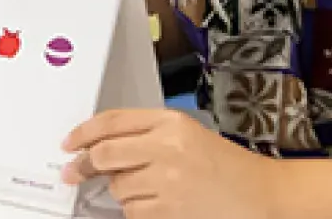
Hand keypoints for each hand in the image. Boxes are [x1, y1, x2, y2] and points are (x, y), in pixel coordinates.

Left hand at [63, 109, 277, 218]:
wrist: (262, 197)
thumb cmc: (228, 168)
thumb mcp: (189, 134)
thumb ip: (147, 134)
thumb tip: (101, 146)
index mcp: (171, 122)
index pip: (112, 121)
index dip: (83, 133)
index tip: (69, 143)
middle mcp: (167, 147)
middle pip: (105, 154)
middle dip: (83, 166)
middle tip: (74, 172)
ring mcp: (167, 180)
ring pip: (118, 187)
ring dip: (122, 190)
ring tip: (150, 189)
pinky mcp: (168, 210)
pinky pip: (132, 211)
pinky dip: (137, 210)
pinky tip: (158, 204)